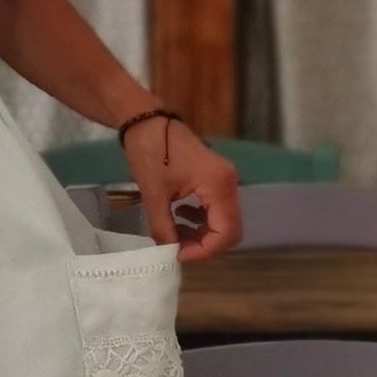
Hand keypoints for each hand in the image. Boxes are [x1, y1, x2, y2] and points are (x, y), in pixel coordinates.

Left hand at [120, 114, 240, 263]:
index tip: (177, 254)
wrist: (146, 122)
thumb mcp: (153, 194)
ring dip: (201, 234)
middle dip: (204, 245)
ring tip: (173, 233)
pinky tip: (178, 217)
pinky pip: (216, 209)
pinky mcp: (215, 179)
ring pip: (223, 221)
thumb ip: (163, 227)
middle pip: (229, 230)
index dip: (204, 251)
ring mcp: (224, 180)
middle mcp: (228, 183)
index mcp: (219, 185)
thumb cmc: (150, 152)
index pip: (226, 232)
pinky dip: (200, 220)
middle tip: (176, 247)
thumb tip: (168, 252)